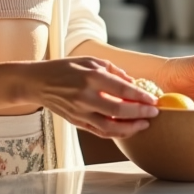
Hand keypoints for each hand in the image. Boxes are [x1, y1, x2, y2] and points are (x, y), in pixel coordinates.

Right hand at [27, 57, 158, 138]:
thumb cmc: (65, 68)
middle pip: (118, 110)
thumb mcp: (89, 60)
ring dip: (130, 128)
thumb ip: (112, 70)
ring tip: (144, 124)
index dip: (140, 97)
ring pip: (110, 127)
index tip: (153, 100)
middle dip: (140, 113)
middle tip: (154, 112)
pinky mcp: (76, 122)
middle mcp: (85, 96)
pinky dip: (116, 133)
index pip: (121, 90)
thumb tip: (132, 82)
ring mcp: (80, 112)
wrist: (38, 82)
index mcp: (90, 77)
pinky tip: (128, 129)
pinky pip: (100, 131)